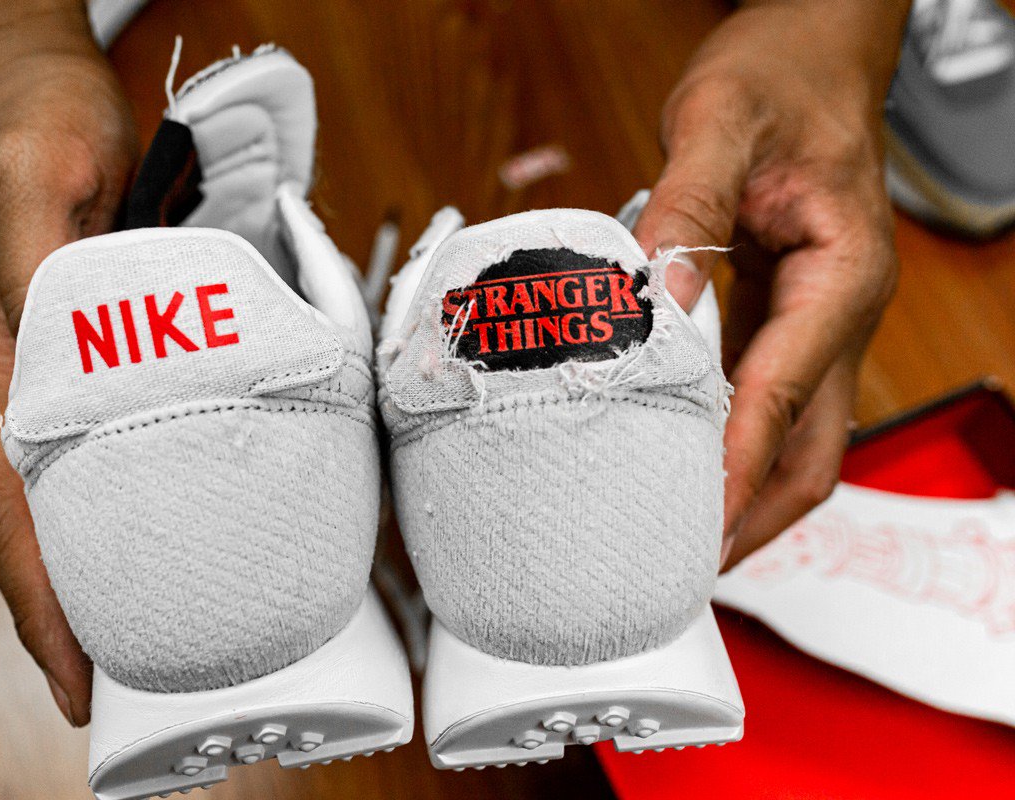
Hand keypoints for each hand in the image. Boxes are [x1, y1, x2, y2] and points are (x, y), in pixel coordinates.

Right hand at [0, 3, 137, 724]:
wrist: (34, 88)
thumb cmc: (31, 129)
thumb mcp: (37, 183)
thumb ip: (48, 260)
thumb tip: (70, 349)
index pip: (9, 512)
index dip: (40, 604)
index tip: (76, 679)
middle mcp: (18, 386)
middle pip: (33, 525)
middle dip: (68, 611)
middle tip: (124, 679)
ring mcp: (54, 373)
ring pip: (65, 493)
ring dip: (95, 565)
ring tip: (147, 627)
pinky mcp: (93, 350)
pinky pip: (103, 443)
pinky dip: (128, 496)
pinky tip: (166, 517)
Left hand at [633, 0, 907, 569]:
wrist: (812, 51)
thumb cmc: (784, 75)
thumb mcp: (722, 123)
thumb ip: (688, 210)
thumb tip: (657, 301)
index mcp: (842, 273)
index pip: (785, 392)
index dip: (735, 463)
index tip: (695, 523)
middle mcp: (838, 311)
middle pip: (811, 448)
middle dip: (754, 516)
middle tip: (685, 567)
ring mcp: (814, 321)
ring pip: (790, 435)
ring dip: (739, 492)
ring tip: (674, 540)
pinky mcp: (782, 317)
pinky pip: (760, 400)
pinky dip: (723, 444)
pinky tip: (674, 463)